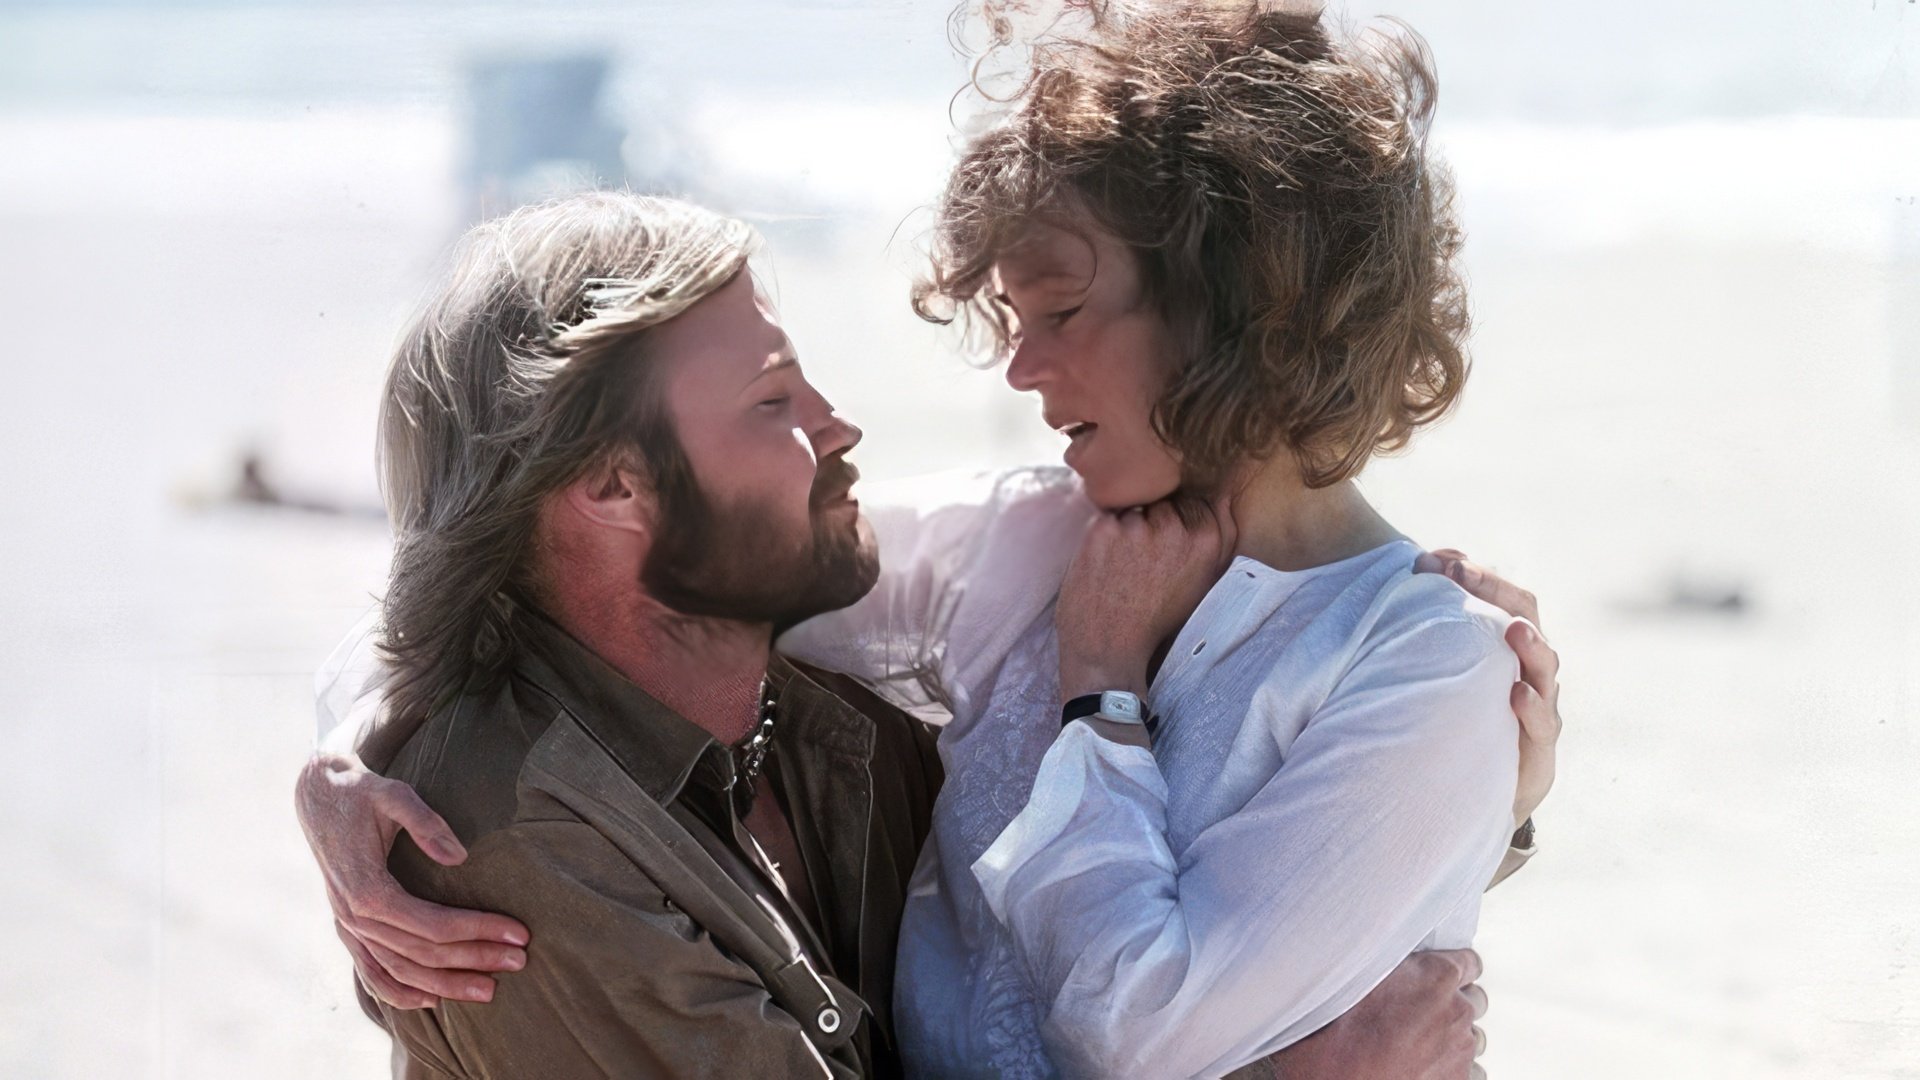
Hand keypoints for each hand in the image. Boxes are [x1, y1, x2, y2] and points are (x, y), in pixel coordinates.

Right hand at [295, 752, 529, 1008]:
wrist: (318, 797)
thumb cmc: (362, 793)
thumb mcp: (394, 794)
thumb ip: (426, 822)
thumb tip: (460, 857)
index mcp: (367, 888)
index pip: (432, 924)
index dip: (477, 931)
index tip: (518, 933)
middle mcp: (354, 916)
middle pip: (422, 953)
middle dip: (474, 959)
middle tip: (520, 961)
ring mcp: (348, 927)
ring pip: (399, 971)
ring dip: (445, 986)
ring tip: (489, 991)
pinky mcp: (347, 929)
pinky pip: (371, 973)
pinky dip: (400, 993)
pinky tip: (432, 1001)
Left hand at [1055, 496, 1238, 703]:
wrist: (1109, 646)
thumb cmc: (1158, 620)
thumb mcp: (1203, 583)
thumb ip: (1221, 539)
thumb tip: (1223, 496)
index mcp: (1206, 541)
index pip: (1195, 502)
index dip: (1178, 521)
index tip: (1167, 545)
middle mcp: (1174, 528)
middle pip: (1163, 502)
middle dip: (1153, 522)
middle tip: (1143, 560)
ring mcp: (1137, 526)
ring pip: (1134, 509)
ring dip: (1128, 528)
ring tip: (1123, 564)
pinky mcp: (1104, 528)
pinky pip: (1107, 517)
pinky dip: (1104, 535)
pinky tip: (1105, 563)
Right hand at [1266, 949, 1486, 1079]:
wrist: (1338, 1075)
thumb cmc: (1337, 1031)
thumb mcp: (1355, 974)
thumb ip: (1389, 962)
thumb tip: (1388, 953)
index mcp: (1438, 975)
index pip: (1469, 961)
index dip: (1451, 967)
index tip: (1437, 974)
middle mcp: (1457, 1009)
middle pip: (1474, 999)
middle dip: (1453, 1002)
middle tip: (1421, 1010)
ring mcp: (1461, 1049)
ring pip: (1473, 1036)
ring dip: (1453, 1036)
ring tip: (1421, 1042)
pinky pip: (1473, 1070)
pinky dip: (1455, 1068)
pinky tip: (1428, 1065)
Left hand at [1415, 549, 1561, 827]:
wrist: (1469, 800)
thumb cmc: (1450, 729)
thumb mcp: (1438, 684)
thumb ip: (1423, 646)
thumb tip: (1385, 596)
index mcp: (1505, 650)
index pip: (1503, 597)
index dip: (1476, 574)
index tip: (1435, 558)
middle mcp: (1528, 673)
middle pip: (1526, 618)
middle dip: (1496, 591)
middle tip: (1458, 573)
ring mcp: (1538, 711)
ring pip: (1545, 668)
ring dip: (1530, 644)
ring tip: (1512, 628)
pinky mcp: (1538, 755)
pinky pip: (1542, 727)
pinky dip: (1532, 708)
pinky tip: (1517, 693)